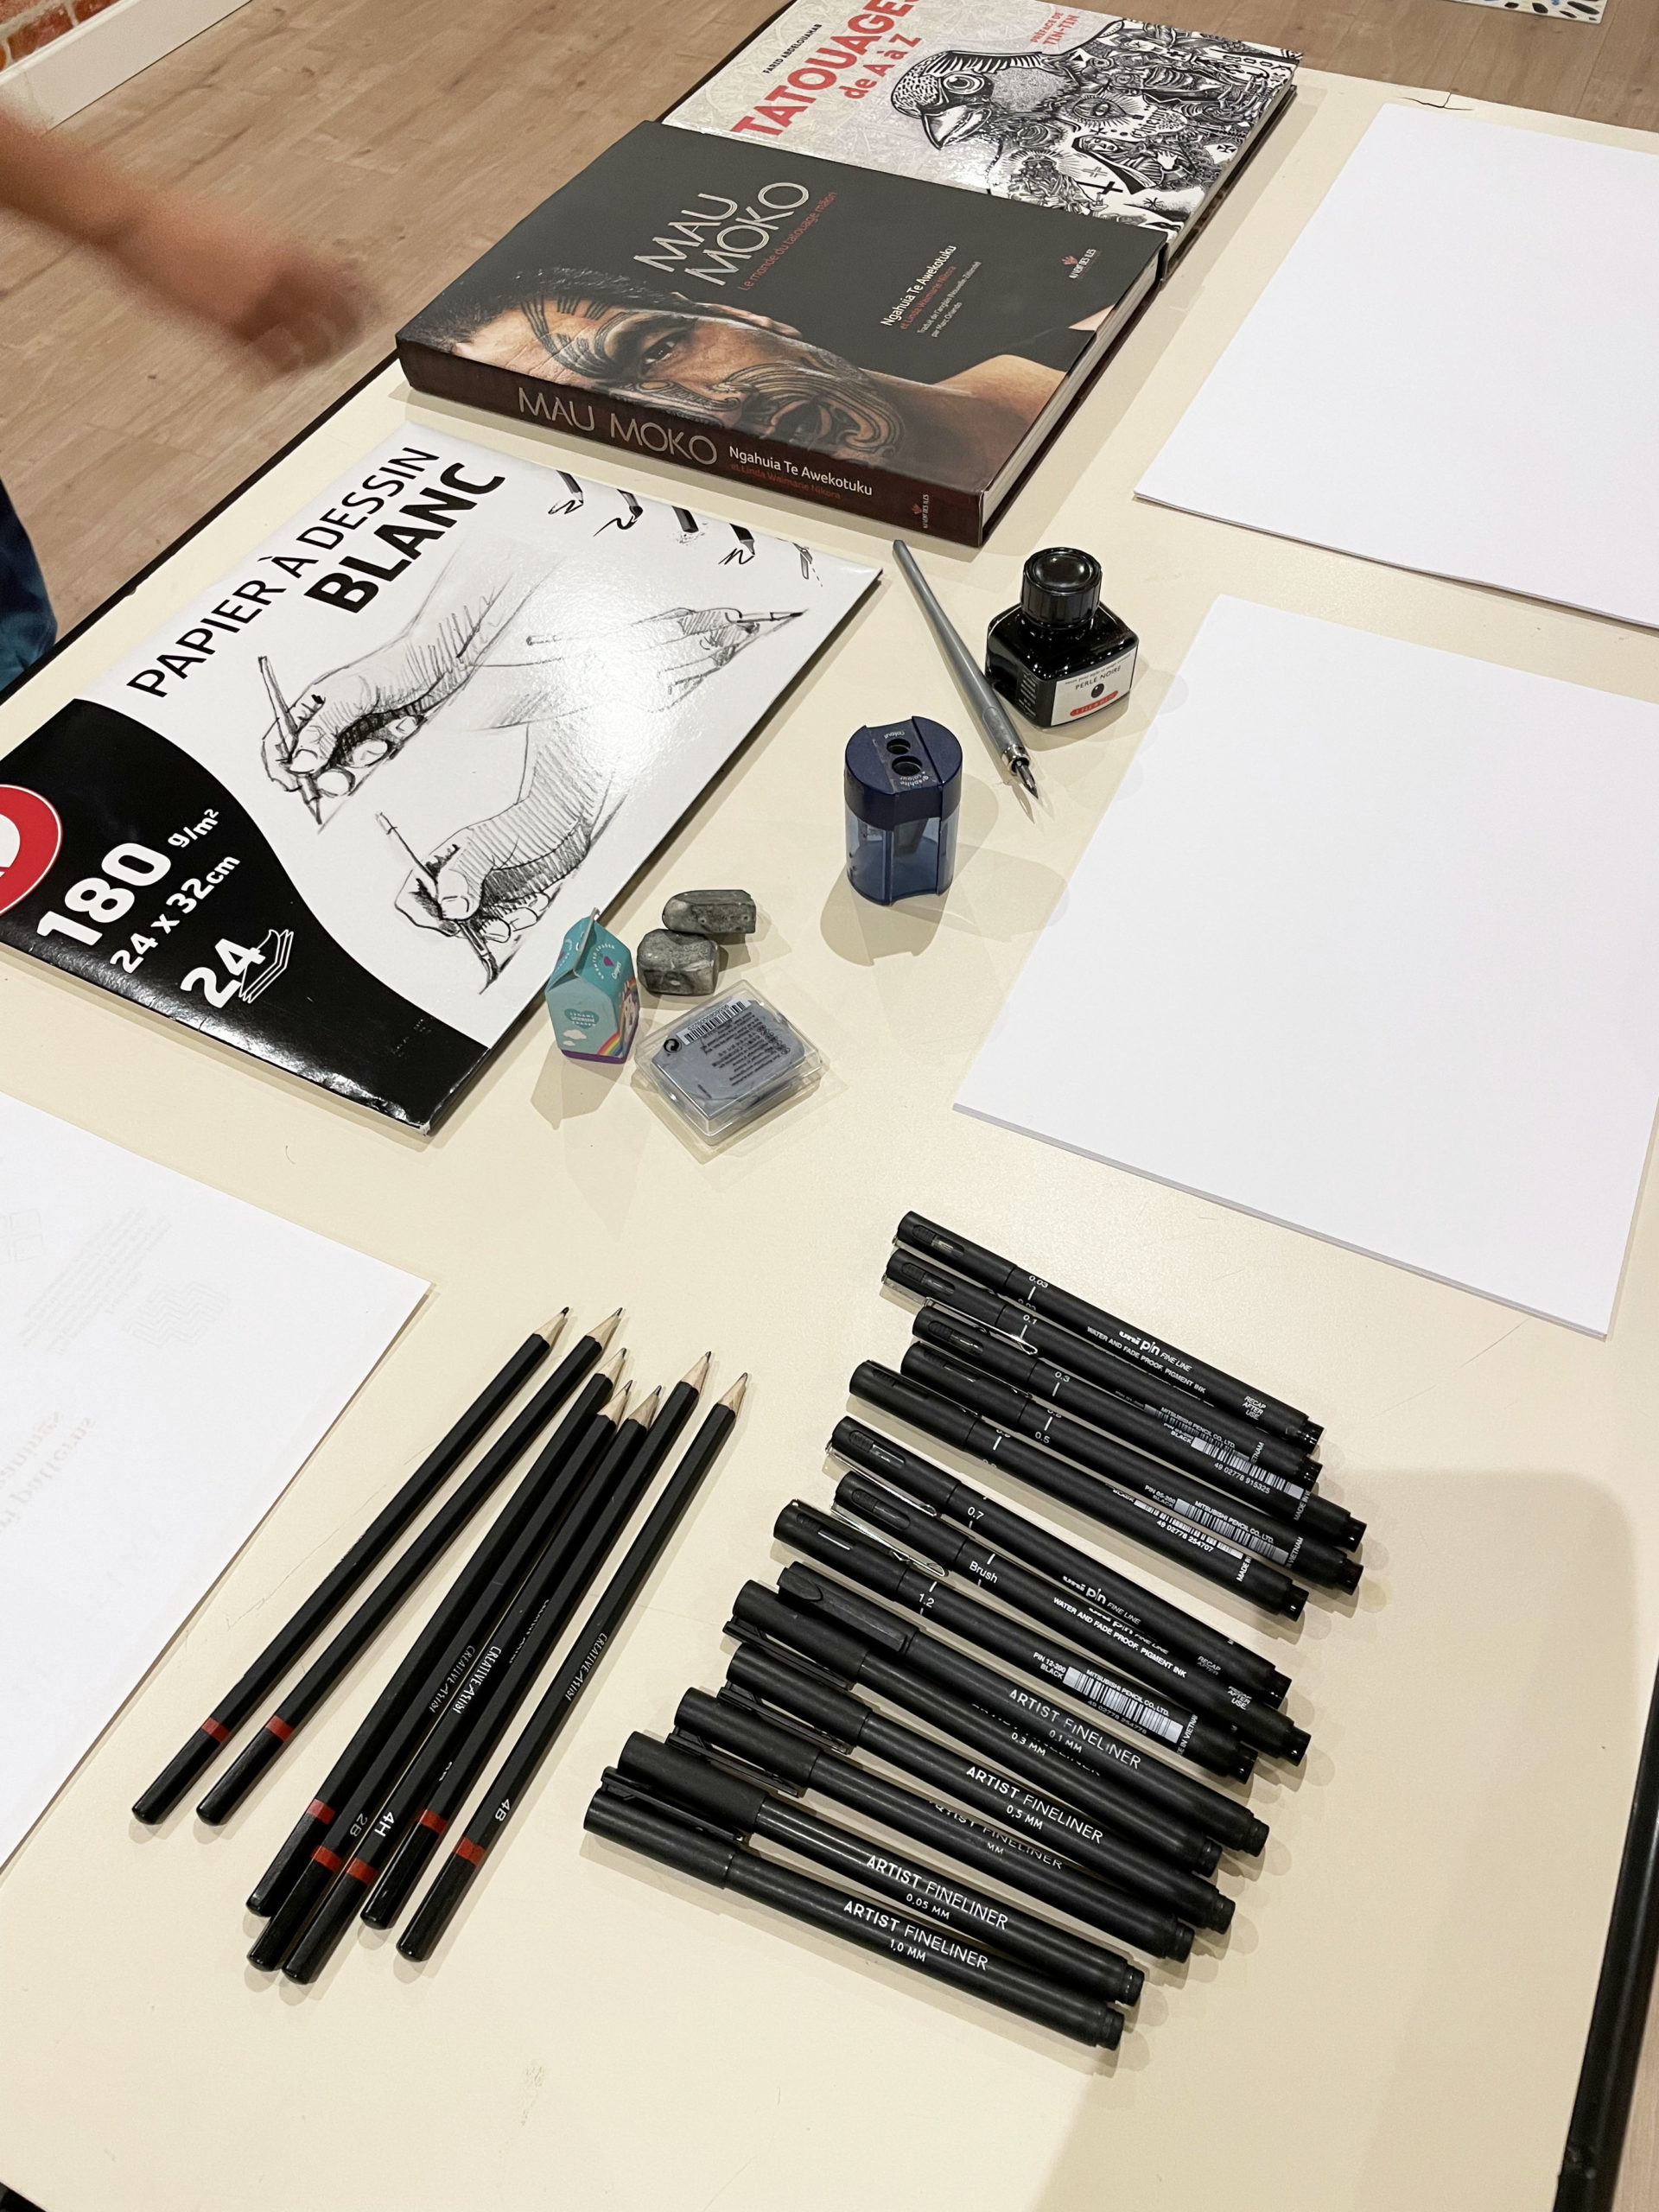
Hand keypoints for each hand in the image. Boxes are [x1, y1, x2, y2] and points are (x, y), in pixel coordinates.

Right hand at [105, 191, 370, 372]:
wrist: (139, 222)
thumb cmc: (185, 217)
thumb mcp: (247, 225)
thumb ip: (282, 253)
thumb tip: (309, 269)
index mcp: (287, 250)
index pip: (348, 285)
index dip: (368, 302)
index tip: (378, 311)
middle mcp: (278, 281)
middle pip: (336, 324)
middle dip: (346, 337)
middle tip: (346, 344)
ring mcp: (254, 308)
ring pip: (305, 351)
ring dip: (312, 360)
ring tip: (309, 362)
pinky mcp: (226, 330)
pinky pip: (265, 363)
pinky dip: (275, 371)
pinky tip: (272, 373)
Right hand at [261, 664, 424, 795]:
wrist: (439, 663)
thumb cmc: (395, 665)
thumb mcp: (352, 698)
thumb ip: (323, 731)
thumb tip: (301, 761)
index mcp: (314, 704)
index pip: (283, 739)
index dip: (283, 765)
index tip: (294, 785)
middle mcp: (332, 720)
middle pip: (316, 763)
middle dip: (332, 773)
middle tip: (345, 778)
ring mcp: (357, 730)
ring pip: (350, 765)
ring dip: (368, 755)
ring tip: (382, 738)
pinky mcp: (381, 738)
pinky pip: (379, 759)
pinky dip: (391, 744)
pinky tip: (401, 725)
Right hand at [394, 818, 566, 945]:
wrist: (566, 826)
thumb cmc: (527, 822)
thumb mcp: (490, 843)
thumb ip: (465, 872)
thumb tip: (450, 906)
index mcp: (443, 864)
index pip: (412, 896)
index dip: (423, 917)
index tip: (450, 924)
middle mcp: (458, 883)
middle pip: (444, 923)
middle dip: (472, 928)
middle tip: (497, 922)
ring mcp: (481, 896)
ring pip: (477, 931)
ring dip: (501, 926)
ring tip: (523, 908)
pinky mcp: (505, 906)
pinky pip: (503, 928)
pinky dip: (518, 922)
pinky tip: (532, 905)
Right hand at [523, 608, 772, 715]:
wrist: (568, 697)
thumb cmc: (589, 658)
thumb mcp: (612, 631)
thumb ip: (657, 625)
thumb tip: (702, 619)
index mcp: (625, 644)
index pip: (678, 629)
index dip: (710, 620)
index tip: (733, 611)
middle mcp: (637, 669)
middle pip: (692, 648)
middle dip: (725, 635)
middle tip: (750, 624)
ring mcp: (648, 690)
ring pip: (696, 669)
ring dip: (723, 653)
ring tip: (745, 638)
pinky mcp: (656, 703)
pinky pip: (689, 685)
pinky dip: (708, 671)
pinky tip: (723, 659)